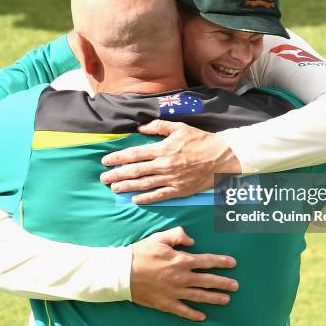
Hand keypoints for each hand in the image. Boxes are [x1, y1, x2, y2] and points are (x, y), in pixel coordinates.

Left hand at [100, 120, 241, 204]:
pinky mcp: (179, 190)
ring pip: (144, 185)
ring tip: (114, 189)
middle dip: (116, 175)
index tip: (106, 161)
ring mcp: (171, 179)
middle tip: (103, 179)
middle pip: (135, 171)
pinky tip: (135, 199)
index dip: (118, 158)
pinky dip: (146, 198)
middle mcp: (164, 165)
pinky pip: (159, 196)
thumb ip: (158, 126)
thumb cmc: (200, 140)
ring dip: (127, 187)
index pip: (134, 154)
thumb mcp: (180, 127)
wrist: (222, 157)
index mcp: (162, 149)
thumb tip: (140, 128)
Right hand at [130, 227, 237, 320]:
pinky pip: (183, 310)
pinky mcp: (166, 303)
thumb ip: (178, 235)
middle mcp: (181, 277)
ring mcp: (175, 292)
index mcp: (181, 260)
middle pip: (207, 281)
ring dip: (214, 298)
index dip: (221, 262)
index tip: (233, 263)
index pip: (207, 261)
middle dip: (223, 283)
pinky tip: (202, 316)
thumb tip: (192, 240)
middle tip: (236, 286)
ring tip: (226, 300)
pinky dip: (194, 314)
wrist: (123, 273)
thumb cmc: (141, 253)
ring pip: (199, 296)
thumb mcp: (159, 238)